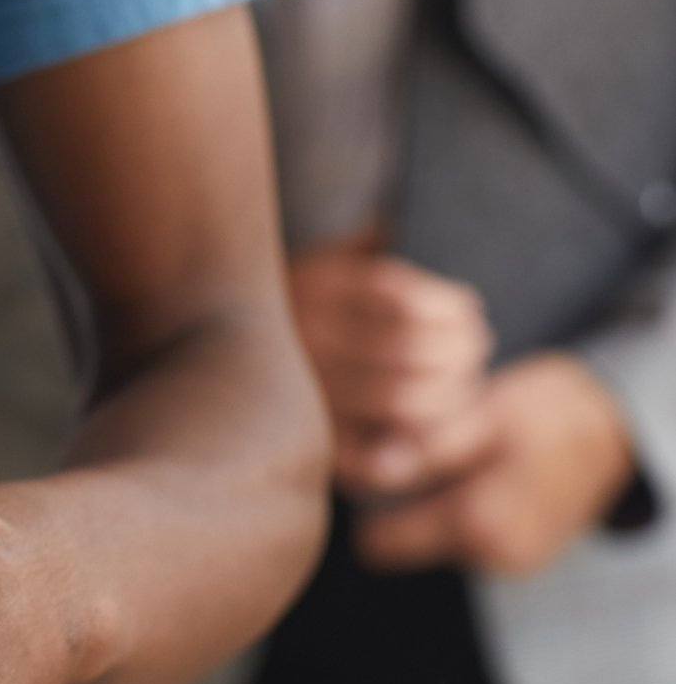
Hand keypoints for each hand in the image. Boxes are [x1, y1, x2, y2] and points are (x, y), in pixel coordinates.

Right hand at [288, 233, 494, 495]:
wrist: (210, 343)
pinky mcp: (308, 436)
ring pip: (401, 400)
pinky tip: (417, 437)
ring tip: (459, 389)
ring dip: (448, 398)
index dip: (454, 311)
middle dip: (461, 355)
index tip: (471, 315)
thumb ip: (359, 243)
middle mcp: (308, 335)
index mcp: (318, 285)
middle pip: (412, 352)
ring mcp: (306, 388)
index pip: (408, 299)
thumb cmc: (288, 304)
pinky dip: (404, 452)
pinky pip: (369, 456)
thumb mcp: (316, 258)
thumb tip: (394, 226)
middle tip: (474, 354)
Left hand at [355, 353, 636, 576]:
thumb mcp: (483, 414)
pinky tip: (477, 475)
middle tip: (422, 451)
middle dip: (400, 501)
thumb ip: (425, 449)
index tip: (369, 462)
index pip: (378, 543)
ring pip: (432, 540)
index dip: (366, 502)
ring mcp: (511, 563)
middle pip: (402, 543)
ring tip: (456, 459)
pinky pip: (464, 540)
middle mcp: (494, 558)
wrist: (614, 430)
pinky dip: (459, 511)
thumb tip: (364, 470)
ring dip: (430, 504)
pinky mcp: (520, 558)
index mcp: (479, 524)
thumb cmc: (547, 411)